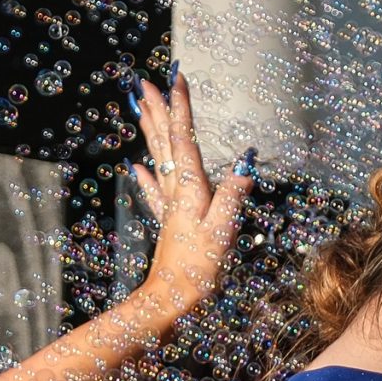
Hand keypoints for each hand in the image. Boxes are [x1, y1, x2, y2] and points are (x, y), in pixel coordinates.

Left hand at [126, 69, 254, 316]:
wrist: (170, 303)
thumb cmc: (196, 271)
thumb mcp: (221, 233)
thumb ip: (232, 196)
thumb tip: (246, 163)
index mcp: (190, 190)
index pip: (185, 139)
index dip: (181, 107)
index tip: (175, 78)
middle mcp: (176, 193)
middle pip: (164, 143)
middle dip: (156, 111)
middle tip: (144, 82)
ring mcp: (169, 208)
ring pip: (158, 160)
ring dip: (151, 132)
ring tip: (141, 110)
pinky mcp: (168, 224)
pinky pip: (155, 193)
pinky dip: (146, 176)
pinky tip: (136, 168)